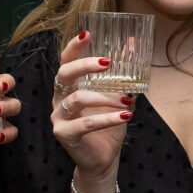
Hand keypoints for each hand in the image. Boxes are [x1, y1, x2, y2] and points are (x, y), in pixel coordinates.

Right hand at [51, 32, 132, 181]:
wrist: (103, 159)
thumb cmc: (107, 126)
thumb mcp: (116, 97)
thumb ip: (121, 76)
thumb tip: (133, 46)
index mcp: (69, 87)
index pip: (66, 61)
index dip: (74, 47)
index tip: (87, 33)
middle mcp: (59, 99)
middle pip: (64, 74)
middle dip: (85, 65)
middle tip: (108, 62)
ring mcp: (59, 117)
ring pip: (78, 99)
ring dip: (106, 97)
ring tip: (127, 101)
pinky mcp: (64, 134)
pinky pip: (87, 123)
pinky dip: (108, 118)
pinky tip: (125, 115)